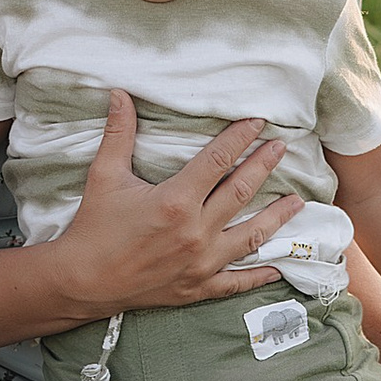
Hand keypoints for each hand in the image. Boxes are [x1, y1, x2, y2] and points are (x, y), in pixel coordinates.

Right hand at [41, 98, 293, 316]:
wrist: (83, 281)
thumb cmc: (93, 227)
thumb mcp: (104, 176)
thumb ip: (118, 134)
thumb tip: (121, 94)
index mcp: (176, 201)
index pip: (218, 160)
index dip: (240, 138)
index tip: (257, 123)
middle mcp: (196, 231)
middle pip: (241, 191)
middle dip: (265, 165)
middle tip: (282, 147)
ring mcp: (201, 262)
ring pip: (251, 235)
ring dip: (277, 217)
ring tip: (297, 201)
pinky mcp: (198, 286)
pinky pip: (237, 281)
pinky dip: (260, 274)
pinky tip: (279, 266)